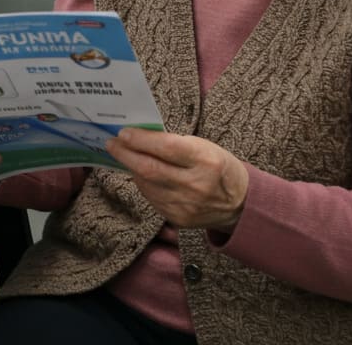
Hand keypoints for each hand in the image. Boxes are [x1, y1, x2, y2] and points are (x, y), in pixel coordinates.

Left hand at [106, 127, 248, 232]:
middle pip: (149, 169)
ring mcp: (185, 205)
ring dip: (132, 168)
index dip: (141, 140)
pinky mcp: (177, 218)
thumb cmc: (218, 166)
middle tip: (112, 143)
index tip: (123, 132)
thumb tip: (138, 136)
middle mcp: (195, 185)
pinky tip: (142, 174)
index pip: (166, 148)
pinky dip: (143, 183)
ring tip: (125, 155)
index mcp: (205, 160)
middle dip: (125, 154)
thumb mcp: (204, 147)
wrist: (239, 204)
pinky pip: (151, 197)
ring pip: (146, 184)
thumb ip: (173, 143)